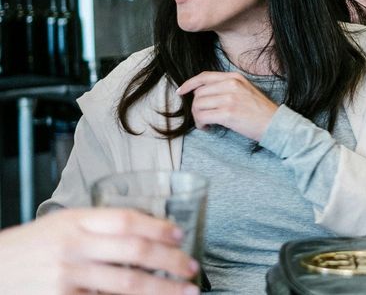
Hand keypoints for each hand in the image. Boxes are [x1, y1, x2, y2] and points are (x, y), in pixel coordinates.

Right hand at [0, 207, 198, 293]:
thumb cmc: (30, 247)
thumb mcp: (61, 225)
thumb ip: (97, 225)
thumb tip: (147, 230)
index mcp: (75, 221)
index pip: (127, 220)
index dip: (159, 228)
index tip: (180, 235)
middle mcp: (74, 246)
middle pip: (135, 252)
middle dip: (171, 261)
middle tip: (192, 268)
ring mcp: (68, 276)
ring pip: (127, 284)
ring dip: (163, 289)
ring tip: (185, 292)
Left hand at [176, 71, 278, 140]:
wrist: (275, 124)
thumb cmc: (260, 110)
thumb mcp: (246, 90)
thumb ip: (227, 87)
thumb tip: (203, 92)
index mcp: (235, 77)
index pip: (204, 76)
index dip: (189, 84)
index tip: (181, 91)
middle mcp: (232, 85)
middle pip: (199, 93)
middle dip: (196, 106)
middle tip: (203, 116)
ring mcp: (229, 99)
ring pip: (198, 105)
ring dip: (198, 116)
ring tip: (206, 123)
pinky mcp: (228, 113)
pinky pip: (202, 117)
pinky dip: (201, 124)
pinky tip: (208, 127)